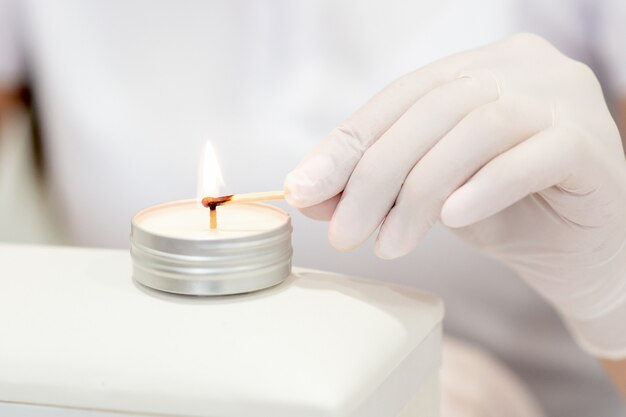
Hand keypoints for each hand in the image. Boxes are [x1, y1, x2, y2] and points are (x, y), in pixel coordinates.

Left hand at [284, 33, 625, 358]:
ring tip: (391, 244)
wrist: (582, 257)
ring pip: (472, 131)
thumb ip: (377, 184)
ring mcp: (562, 98)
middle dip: (375, 176)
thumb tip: (307, 191)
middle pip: (430, 110)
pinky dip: (482, 188)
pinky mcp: (590, 143)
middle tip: (344, 233)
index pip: (398, 98)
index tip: (304, 189)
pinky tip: (452, 221)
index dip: (347, 144)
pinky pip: (527, 157)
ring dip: (419, 194)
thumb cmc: (508, 216)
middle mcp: (520, 69)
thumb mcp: (430, 196)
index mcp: (478, 68)